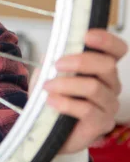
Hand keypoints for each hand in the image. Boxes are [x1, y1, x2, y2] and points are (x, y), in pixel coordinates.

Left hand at [42, 29, 127, 153]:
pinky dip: (65, 103)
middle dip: (79, 61)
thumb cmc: (51, 95)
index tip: (86, 36)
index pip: (117, 50)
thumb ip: (54, 57)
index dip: (107, 40)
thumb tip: (56, 47)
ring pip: (94, 87)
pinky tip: (51, 101)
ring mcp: (108, 105)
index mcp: (101, 68)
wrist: (43, 126)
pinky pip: (87, 109)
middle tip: (56, 65)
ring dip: (65, 84)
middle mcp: (110, 85)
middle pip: (107, 65)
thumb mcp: (49, 71)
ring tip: (47, 87)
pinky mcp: (101, 124)